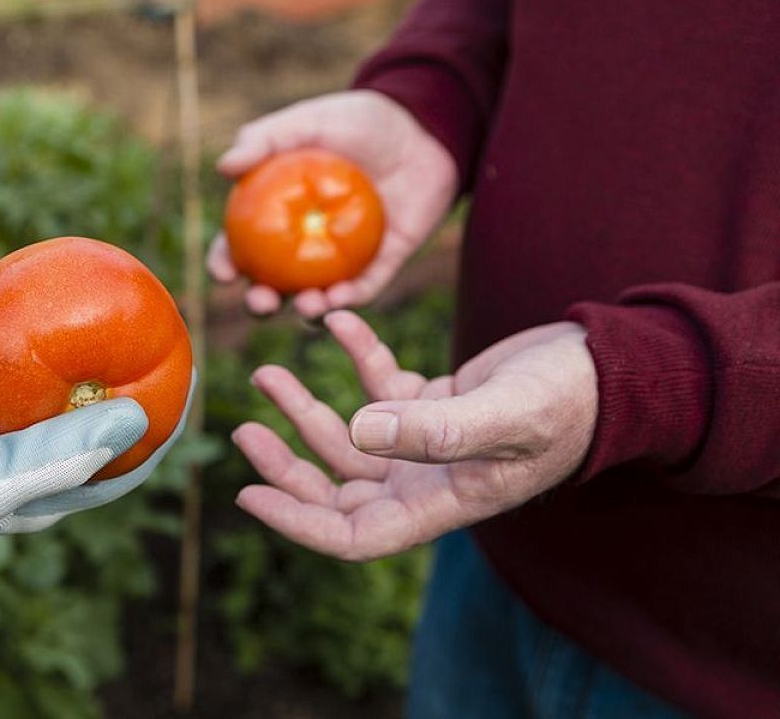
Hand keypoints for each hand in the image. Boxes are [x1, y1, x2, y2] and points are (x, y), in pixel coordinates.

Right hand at [0, 275, 195, 553]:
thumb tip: (139, 414)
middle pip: (88, 400)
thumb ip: (61, 455)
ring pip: (34, 366)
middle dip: (117, 357)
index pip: (126, 453)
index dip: (166, 414)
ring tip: (69, 279)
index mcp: (50, 484)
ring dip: (50, 327)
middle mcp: (26, 452)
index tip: (192, 368)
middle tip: (141, 307)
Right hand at [208, 90, 457, 317]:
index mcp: (276, 214)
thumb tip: (223, 167)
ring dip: (306, 310)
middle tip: (261, 302)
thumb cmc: (359, 121)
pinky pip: (362, 290)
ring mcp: (342, 259)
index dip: (225, 263)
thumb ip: (264, 139)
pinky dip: (350, 300)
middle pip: (272, 284)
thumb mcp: (308, 121)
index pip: (240, 246)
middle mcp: (303, 244)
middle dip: (260, 303)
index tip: (224, 273)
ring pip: (316, 297)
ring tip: (308, 304)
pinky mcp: (381, 265)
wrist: (423, 129)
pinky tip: (341, 299)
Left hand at [232, 312, 596, 560]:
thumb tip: (358, 430)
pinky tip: (337, 323)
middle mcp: (427, 479)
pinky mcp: (436, 402)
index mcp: (440, 502)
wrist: (612, 368)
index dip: (297, 522)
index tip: (247, 495)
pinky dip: (357, 357)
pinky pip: (381, 385)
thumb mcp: (505, 415)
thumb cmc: (570, 401)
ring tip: (268, 372)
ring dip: (308, 408)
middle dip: (288, 465)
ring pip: (350, 436)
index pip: (353, 534)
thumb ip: (435, 429)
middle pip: (338, 489)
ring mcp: (429, 442)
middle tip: (244, 429)